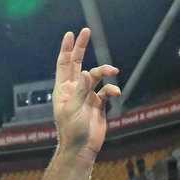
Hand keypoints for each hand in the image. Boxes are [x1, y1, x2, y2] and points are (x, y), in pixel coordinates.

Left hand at [52, 28, 120, 156]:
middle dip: (82, 48)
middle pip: (78, 63)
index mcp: (63, 90)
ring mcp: (86, 96)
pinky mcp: (98, 104)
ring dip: (104, 71)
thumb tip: (85, 72)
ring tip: (112, 71)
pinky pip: (106, 91)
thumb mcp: (73, 109)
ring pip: (96, 76)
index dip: (67, 49)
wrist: (82, 149)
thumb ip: (80, 90)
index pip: (64, 64)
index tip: (71, 34)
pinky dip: (112, 89)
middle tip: (86, 31)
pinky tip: (115, 93)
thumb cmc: (72, 131)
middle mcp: (74, 90)